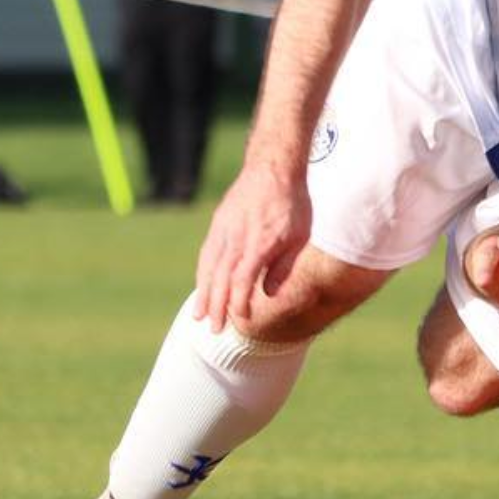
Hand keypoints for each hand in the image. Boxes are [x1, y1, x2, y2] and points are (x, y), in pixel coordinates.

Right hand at [194, 162, 310, 329]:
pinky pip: (207, 254)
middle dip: (217, 307)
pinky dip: (203, 273)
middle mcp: (236, 240)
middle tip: (214, 330)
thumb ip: (283, 266)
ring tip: (199, 315)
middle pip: (221, 280)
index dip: (239, 303)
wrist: (273, 168)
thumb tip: (269, 294)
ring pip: (209, 268)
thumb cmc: (293, 203)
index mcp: (258, 245)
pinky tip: (203, 286)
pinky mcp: (219, 225)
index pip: (242, 281)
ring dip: (204, 294)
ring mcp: (224, 232)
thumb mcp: (299, 236)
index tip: (241, 320)